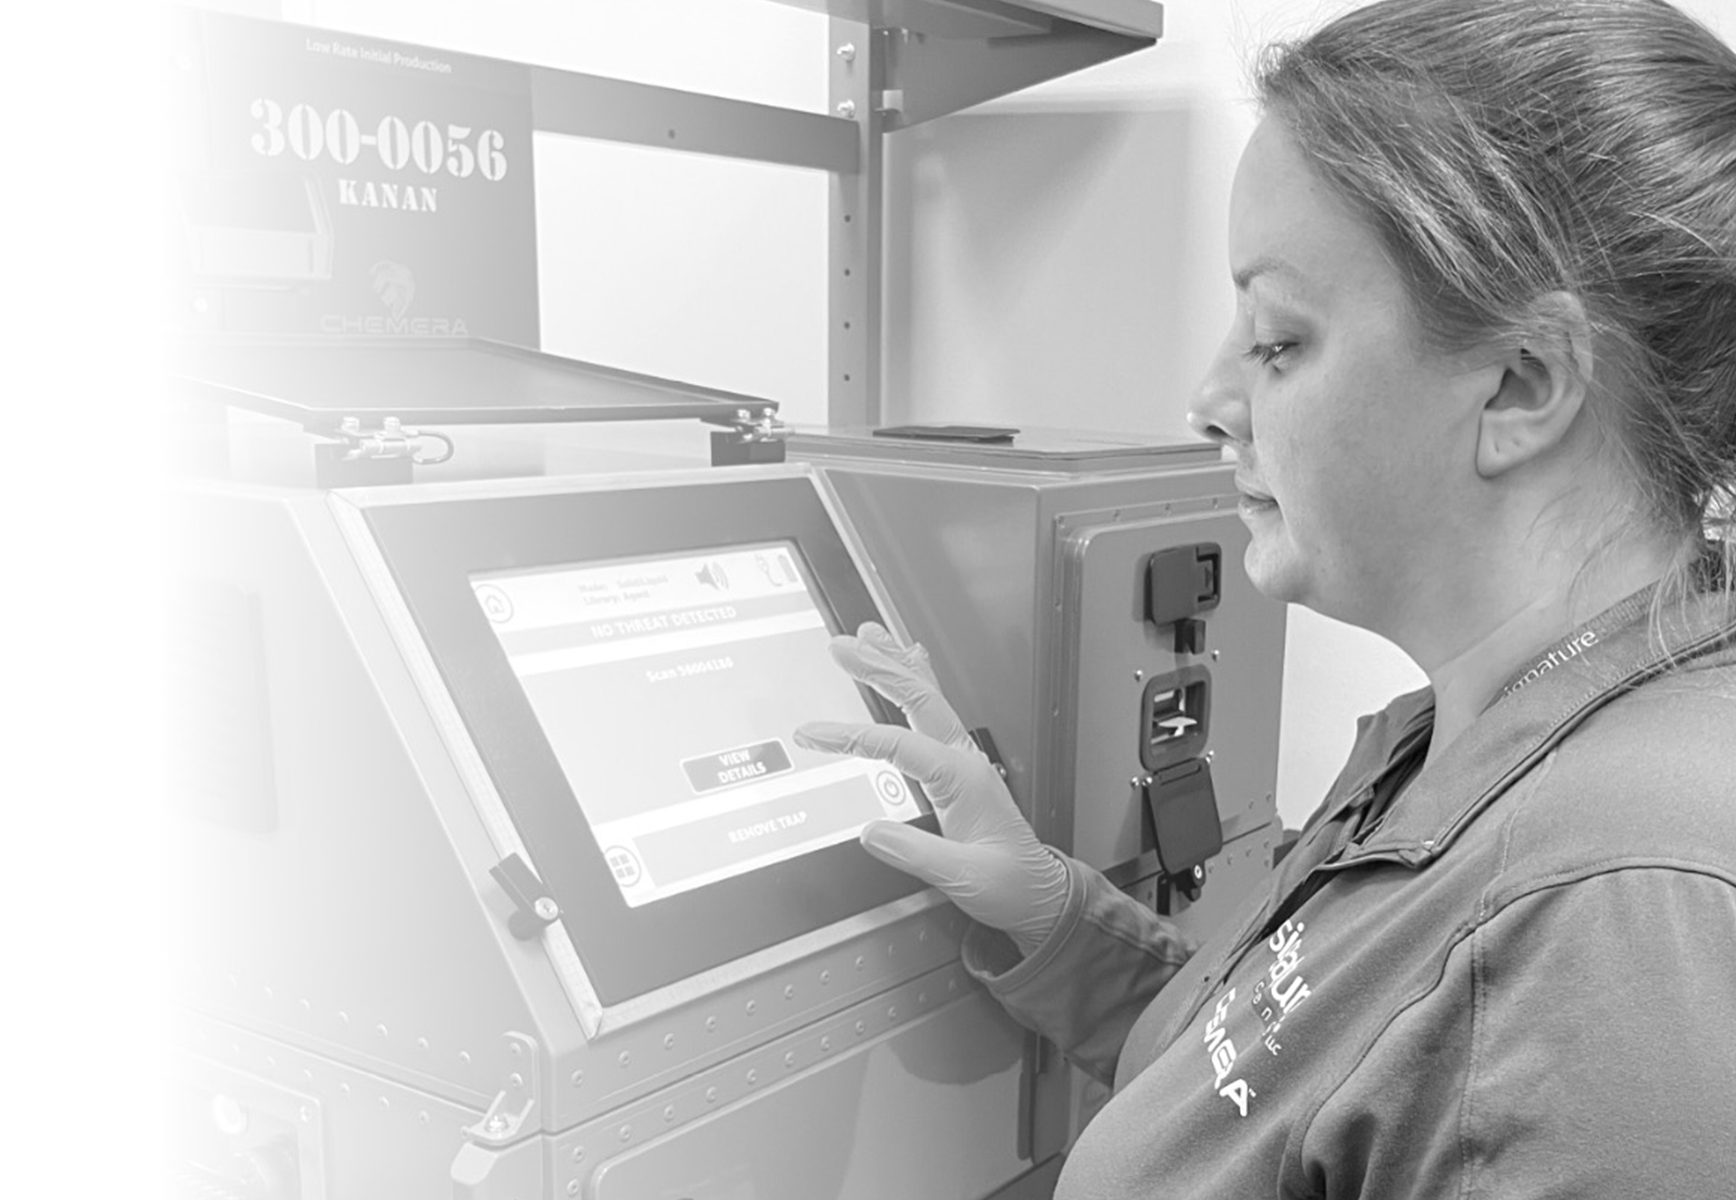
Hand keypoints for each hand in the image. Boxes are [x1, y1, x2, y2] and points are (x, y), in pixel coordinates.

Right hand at [794, 623, 1069, 954]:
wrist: (1038, 893)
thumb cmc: (1009, 885)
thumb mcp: (962, 877)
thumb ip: (916, 853)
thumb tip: (870, 831)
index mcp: (962, 780)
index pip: (898, 745)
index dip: (852, 736)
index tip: (813, 734)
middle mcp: (964, 760)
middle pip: (918, 699)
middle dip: (879, 668)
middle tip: (842, 646)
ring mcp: (963, 760)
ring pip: (927, 698)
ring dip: (896, 664)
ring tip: (868, 635)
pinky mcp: (958, 768)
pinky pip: (934, 713)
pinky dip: (917, 682)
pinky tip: (909, 662)